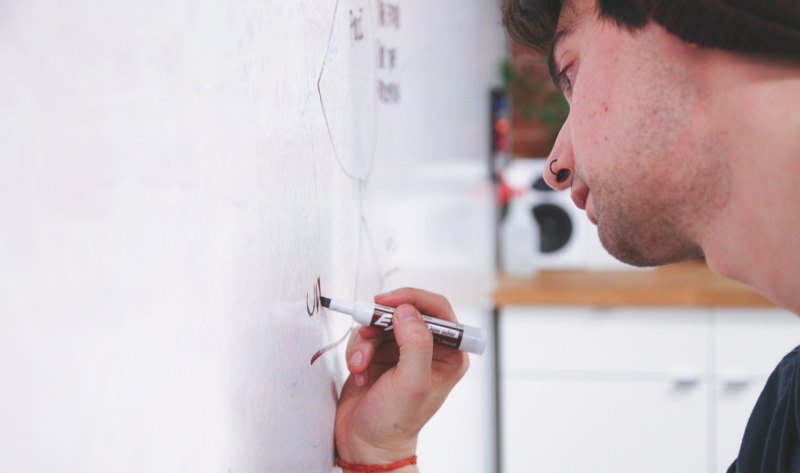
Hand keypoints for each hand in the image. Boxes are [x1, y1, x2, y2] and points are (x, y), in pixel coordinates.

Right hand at [334, 288, 469, 465]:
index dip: (412, 299)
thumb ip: (415, 344)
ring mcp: (402, 352)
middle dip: (380, 324)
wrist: (364, 444)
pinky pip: (365, 336)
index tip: (387, 302)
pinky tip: (358, 375)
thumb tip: (407, 310)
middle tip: (366, 335)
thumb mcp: (412, 383)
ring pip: (380, 324)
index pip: (438, 310)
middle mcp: (428, 350)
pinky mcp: (380, 355)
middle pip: (404, 313)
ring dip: (365, 343)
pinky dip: (357, 352)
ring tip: (360, 367)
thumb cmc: (395, 423)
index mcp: (449, 355)